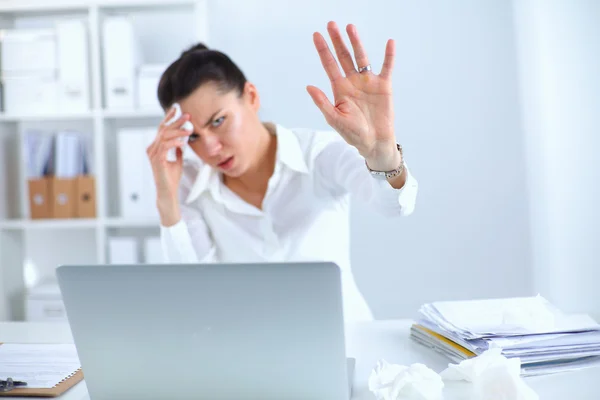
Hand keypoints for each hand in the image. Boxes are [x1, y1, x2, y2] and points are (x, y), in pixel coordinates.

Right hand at [146, 107, 190, 224]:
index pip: (162, 128)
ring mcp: (153, 154)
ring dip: (178, 132)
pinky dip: (174, 143)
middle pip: (163, 129)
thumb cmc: (171, 178)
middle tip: (187, 116)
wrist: (168, 191)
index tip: (177, 109)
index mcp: (156, 147)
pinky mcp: (157, 160)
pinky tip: (183, 142)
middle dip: (176, 121)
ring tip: (189, 130)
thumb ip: (178, 150)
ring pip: (164, 136)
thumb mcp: (178, 161)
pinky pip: (165, 147)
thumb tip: (182, 142)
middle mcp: (152, 148)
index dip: (168, 118)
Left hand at [307, 21, 399, 170]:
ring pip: (362, 57)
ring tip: (350, 27)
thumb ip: (322, 102)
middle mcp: (353, 81)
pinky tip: (389, 43)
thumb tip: (308, 86)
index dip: (323, 50)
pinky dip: (389, 56)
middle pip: (344, 56)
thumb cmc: (353, 133)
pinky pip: (387, 67)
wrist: (374, 142)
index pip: (329, 65)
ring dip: (356, 42)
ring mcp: (368, 82)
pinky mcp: (384, 86)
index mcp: (339, 88)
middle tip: (331, 24)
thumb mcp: (335, 119)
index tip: (316, 35)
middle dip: (337, 41)